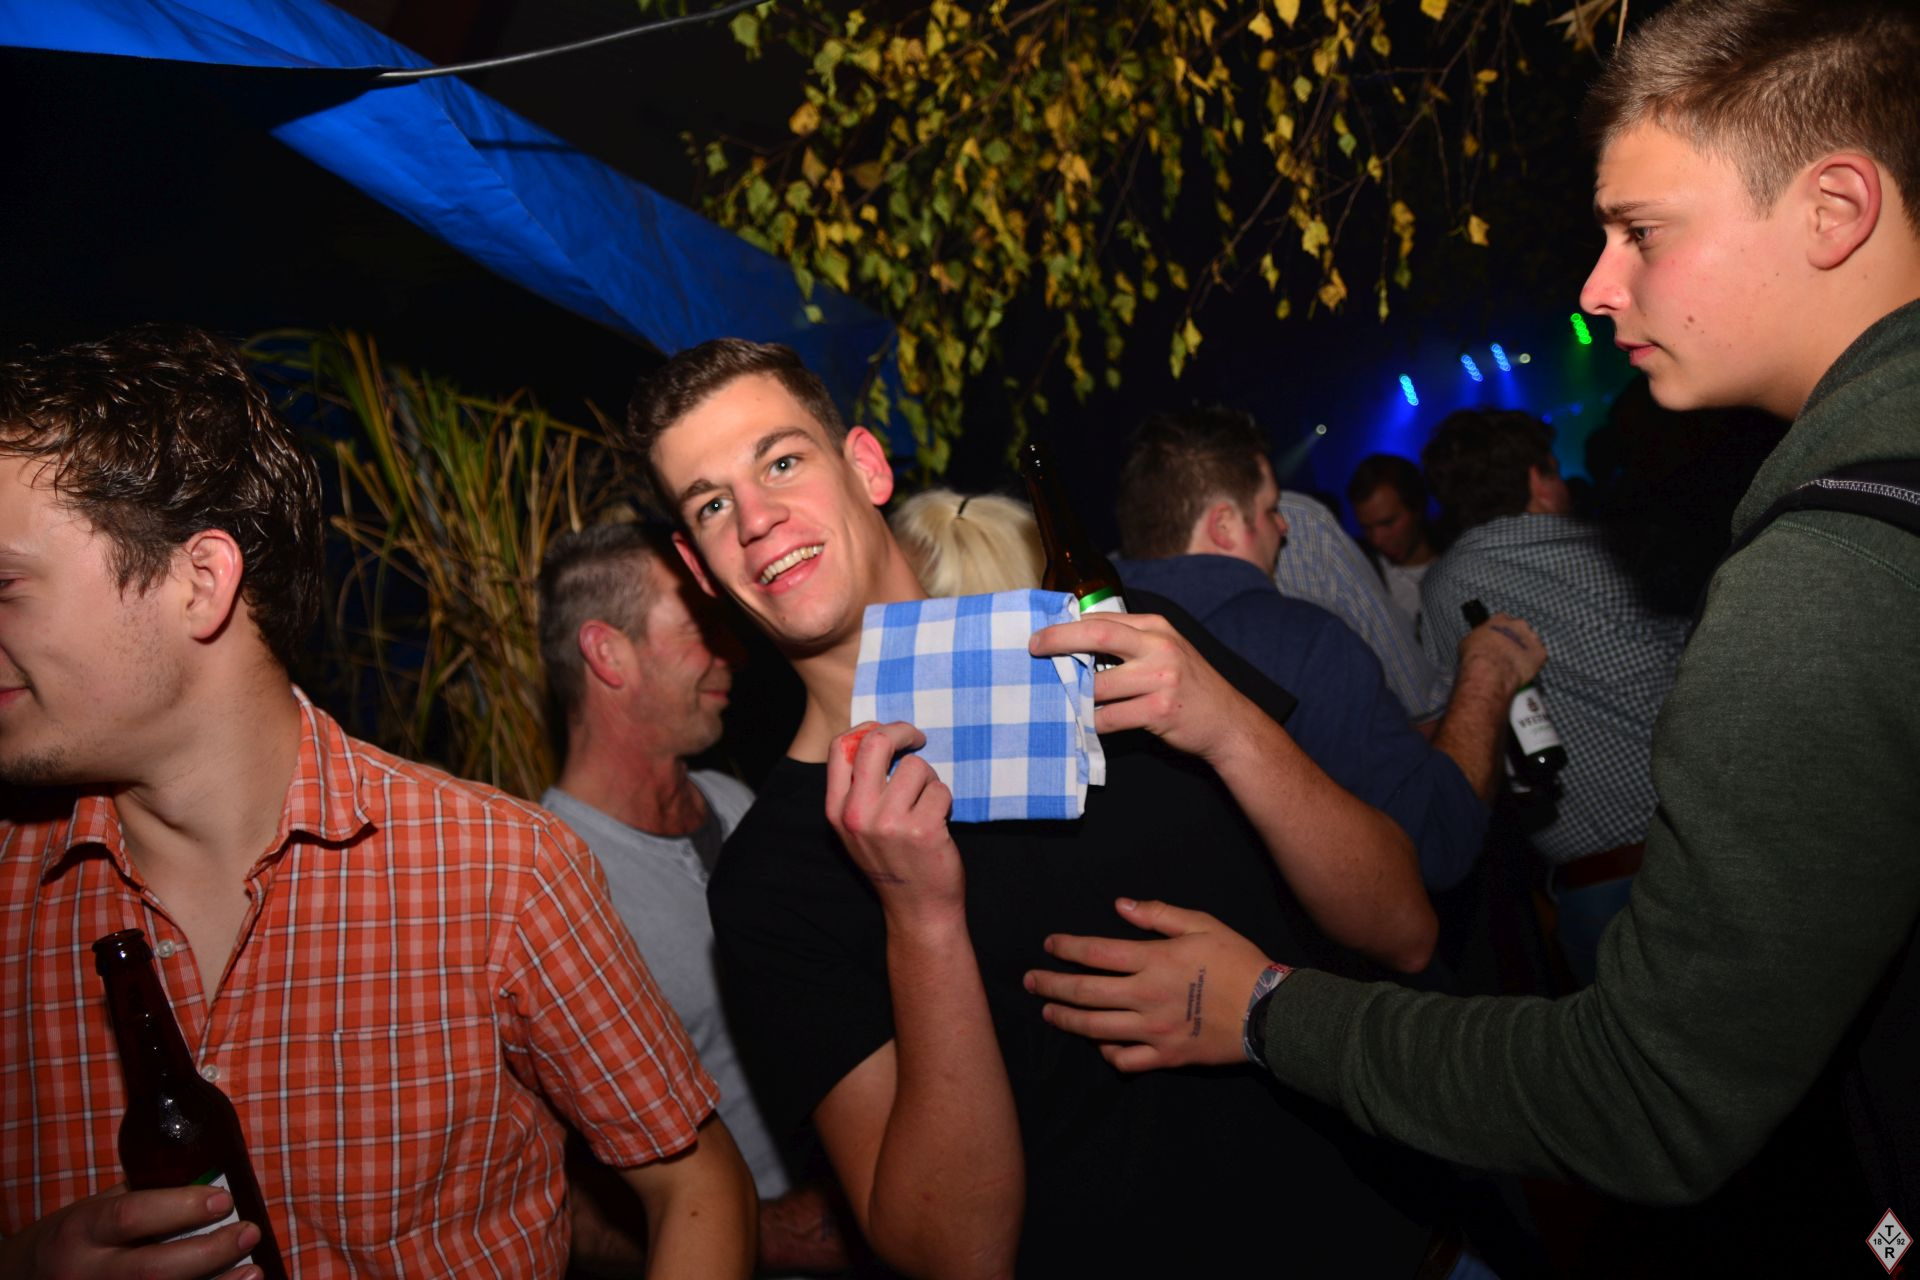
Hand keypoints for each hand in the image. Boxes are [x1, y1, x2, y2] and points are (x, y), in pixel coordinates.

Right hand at [1, 1184, 265, 1278]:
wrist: (26, 1279)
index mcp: (81, 1231)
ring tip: (253, 1270)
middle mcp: (84, 1273)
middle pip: (152, 1270)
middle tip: (248, 1232)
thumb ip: (147, 1198)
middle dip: (209, 1253)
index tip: (224, 1200)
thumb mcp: (97, 1209)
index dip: (182, 1207)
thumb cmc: (78, 1238)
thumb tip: (214, 1181)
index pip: (132, 1216)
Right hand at [825, 721, 965, 926]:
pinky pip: (940, 790)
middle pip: (875, 742)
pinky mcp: (922, 829)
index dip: (868, 728)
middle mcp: (857, 814)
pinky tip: (939, 824)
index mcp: (836, 810)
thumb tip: (877, 735)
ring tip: (927, 806)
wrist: (917, 909)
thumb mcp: (858, 828)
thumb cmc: (893, 861)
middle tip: (918, 739)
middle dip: (902, 732)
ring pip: (916, 767)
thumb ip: (859, 788)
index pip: (841, 747)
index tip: (889, 732)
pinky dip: (945, 802)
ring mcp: (889, 822)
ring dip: (929, 781)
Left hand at [1023, 898, 1273, 1070]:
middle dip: (1051, 986)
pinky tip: (1099, 1045)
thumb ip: (1158, 915)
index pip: (1095, 953)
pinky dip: (1108, 1054)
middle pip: (1085, 992)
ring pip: (1097, 1028)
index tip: (1048, 945)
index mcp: (1153, 960)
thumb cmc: (1236, 961)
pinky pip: (1126, 1061)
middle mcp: (1145, 996)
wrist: (1269, 1010)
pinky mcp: (1166, 1056)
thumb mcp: (1202, 924)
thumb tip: (1120, 905)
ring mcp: (1154, 1030)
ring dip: (1067, 1020)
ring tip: (1048, 1013)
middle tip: (1029, 981)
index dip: (1066, 948)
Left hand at [1028, 611, 1254, 763]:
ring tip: (1059, 699)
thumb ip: (1130, 644)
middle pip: (1096, 636)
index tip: (1043, 634)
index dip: (1067, 626)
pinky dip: (1092, 722)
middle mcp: (1159, 647)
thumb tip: (1078, 643)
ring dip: (1075, 695)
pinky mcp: (1159, 710)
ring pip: (1098, 685)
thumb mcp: (1166, 651)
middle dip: (1058, 641)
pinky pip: (1110, 718)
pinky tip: (1085, 725)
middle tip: (1033, 648)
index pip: (1102, 619)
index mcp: (1156, 628)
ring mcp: (1160, 679)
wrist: (1227, 722)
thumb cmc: (1189, 686)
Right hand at [1457, 611, 1545, 695]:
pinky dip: (1534, 662)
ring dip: (1526, 650)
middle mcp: (1518, 625)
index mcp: (1500, 620)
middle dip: (1515, 639)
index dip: (1501, 631)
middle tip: (1507, 651)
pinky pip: (1540, 657)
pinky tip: (1525, 669)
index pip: (1503, 620)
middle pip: (1520, 629)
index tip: (1497, 638)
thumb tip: (1476, 643)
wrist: (1490, 669)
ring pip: (1532, 643)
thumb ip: (1478, 638)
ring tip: (1516, 662)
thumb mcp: (1468, 641)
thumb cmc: (1478, 656)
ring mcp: (1531, 639)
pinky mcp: (1540, 654)